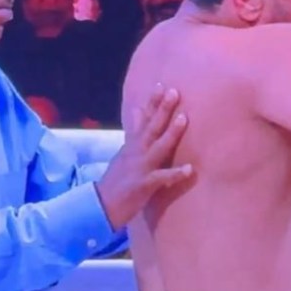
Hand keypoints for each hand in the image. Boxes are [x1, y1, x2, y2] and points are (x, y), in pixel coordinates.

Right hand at [96, 86, 192, 228]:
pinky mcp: (144, 184)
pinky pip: (162, 178)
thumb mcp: (124, 152)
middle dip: (163, 109)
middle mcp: (136, 152)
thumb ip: (133, 133)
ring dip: (171, 133)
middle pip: (152, 127)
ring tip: (184, 119)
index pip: (144, 119)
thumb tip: (137, 111)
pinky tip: (189, 170)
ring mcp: (140, 167)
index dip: (153, 103)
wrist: (102, 205)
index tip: (162, 85)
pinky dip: (175, 174)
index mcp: (133, 145)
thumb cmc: (117, 179)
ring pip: (158, 147)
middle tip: (175, 92)